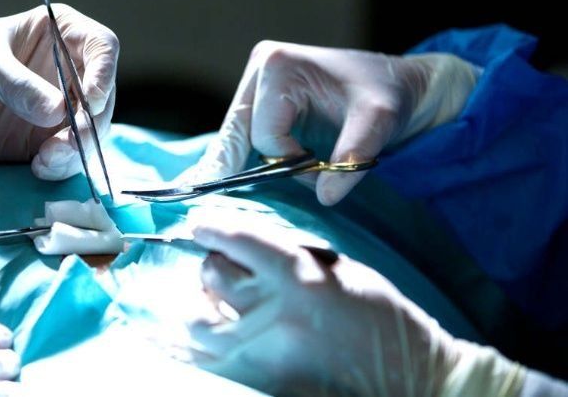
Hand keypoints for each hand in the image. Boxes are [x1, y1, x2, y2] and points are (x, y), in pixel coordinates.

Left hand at [0, 4, 117, 179]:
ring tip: (46, 160)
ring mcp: (64, 109)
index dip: (103, 74)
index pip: (102, 47)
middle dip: (90, 124)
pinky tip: (39, 168)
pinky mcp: (50, 141)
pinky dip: (62, 166)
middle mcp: (71, 71)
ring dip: (77, 150)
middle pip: (104, 97)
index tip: (87, 101)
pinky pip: (70, 156)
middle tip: (66, 143)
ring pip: (93, 132)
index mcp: (62, 34)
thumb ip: (16, 84)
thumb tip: (56, 112)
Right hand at [182, 40, 479, 204]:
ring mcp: (256, 81)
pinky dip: (244, 157)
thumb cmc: (388, 94)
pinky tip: (235, 178)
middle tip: (226, 200)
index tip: (319, 171)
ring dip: (246, 164)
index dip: (288, 162)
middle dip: (244, 166)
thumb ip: (353, 156)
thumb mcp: (379, 121)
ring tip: (242, 189)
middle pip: (236, 134)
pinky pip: (242, 135)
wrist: (399, 82)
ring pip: (234, 137)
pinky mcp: (260, 96)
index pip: (265, 134)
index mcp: (279, 66)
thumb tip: (325, 197)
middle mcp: (260, 67)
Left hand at [188, 215, 524, 396]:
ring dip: (202, 306)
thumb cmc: (380, 318)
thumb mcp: (339, 270)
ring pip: (198, 320)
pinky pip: (203, 362)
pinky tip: (202, 337)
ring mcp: (260, 353)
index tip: (199, 225)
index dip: (210, 228)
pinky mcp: (256, 384)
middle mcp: (273, 312)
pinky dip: (196, 346)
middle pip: (211, 275)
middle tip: (221, 267)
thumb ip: (289, 258)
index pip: (237, 240)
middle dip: (212, 265)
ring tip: (215, 305)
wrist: (409, 379)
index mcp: (298, 277)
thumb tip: (243, 248)